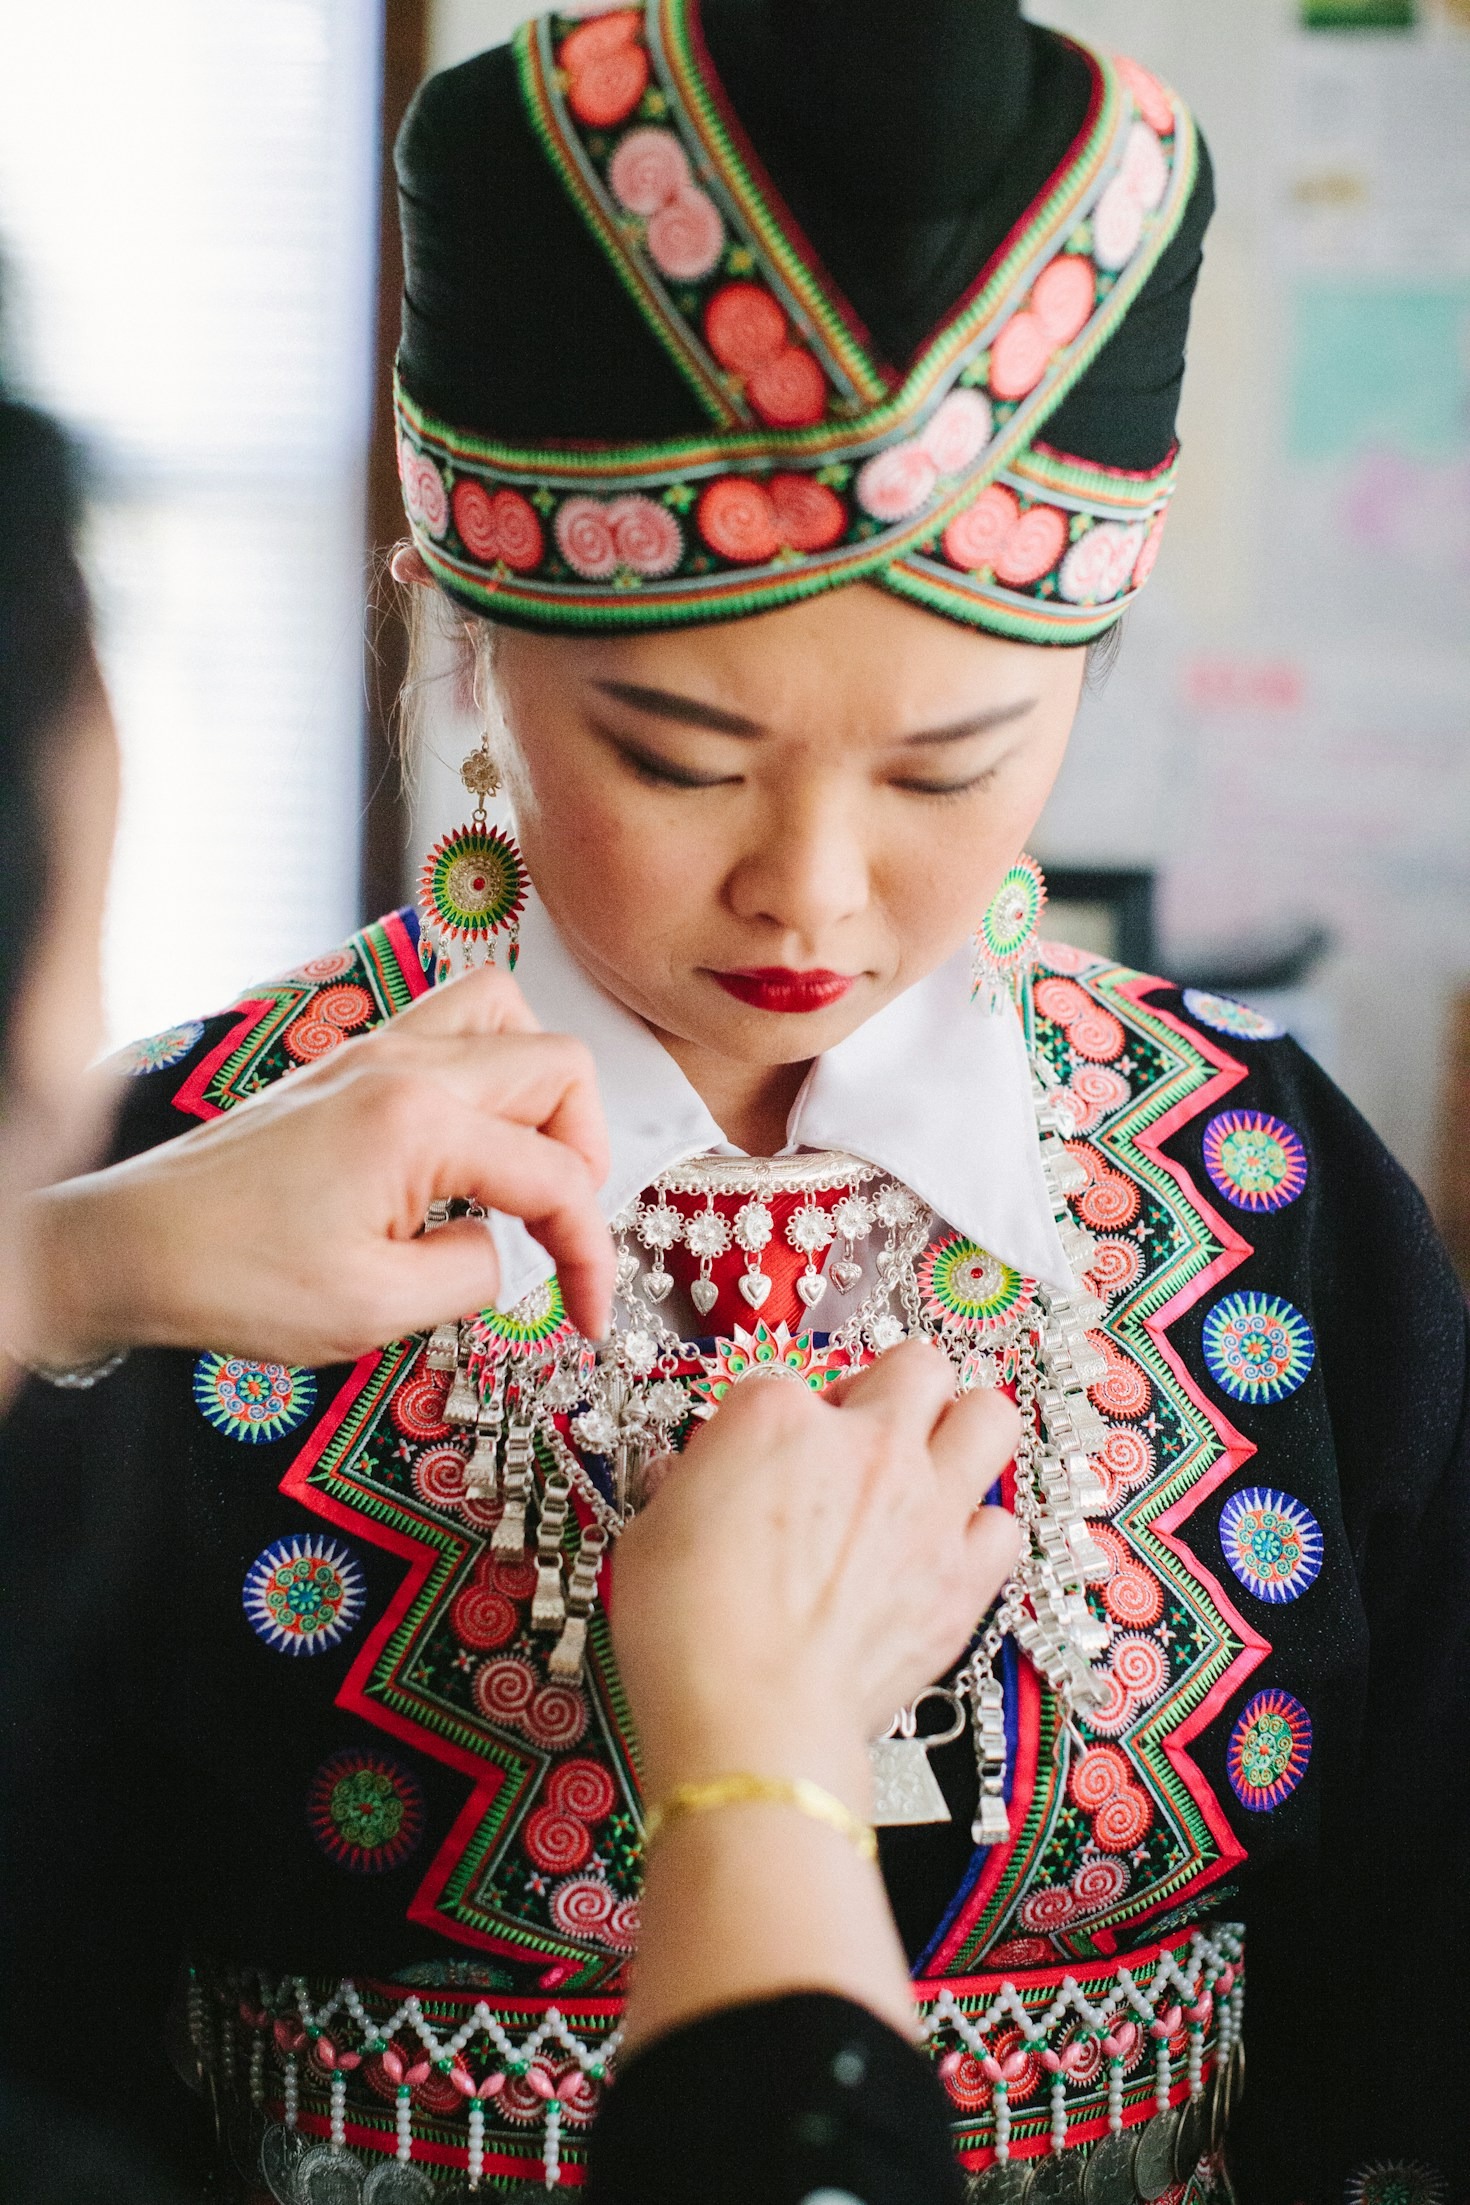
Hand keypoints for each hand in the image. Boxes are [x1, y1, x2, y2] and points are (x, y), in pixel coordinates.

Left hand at [20, 965, 614, 1366]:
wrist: (131, 1248)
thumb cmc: (230, 1275)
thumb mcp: (374, 1308)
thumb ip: (478, 1272)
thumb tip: (512, 1253)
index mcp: (418, 1120)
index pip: (558, 1174)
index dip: (592, 1251)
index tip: (588, 1312)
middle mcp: (403, 1063)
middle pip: (558, 1066)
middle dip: (585, 1153)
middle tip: (563, 1229)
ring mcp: (374, 1053)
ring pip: (509, 1017)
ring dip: (542, 1094)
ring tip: (528, 1170)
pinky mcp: (350, 1065)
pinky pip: (452, 1030)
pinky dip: (488, 1080)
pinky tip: (468, 1151)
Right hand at [611, 1338, 1020, 1813]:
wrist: (752, 1719)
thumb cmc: (690, 1635)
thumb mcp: (652, 1532)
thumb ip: (691, 1488)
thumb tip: (697, 1483)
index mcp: (775, 1419)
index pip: (785, 1381)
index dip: (775, 1422)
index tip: (766, 1455)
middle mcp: (865, 1445)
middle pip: (917, 1364)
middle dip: (898, 1386)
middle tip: (874, 1423)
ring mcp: (925, 1505)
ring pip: (991, 1414)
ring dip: (965, 1430)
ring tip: (937, 1459)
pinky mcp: (962, 1576)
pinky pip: (1003, 1524)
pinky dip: (980, 1532)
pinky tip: (946, 1548)